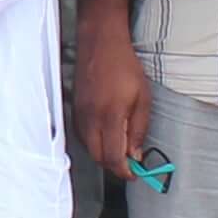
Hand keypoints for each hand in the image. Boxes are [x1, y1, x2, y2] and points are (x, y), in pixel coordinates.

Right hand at [71, 18, 152, 179]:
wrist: (100, 44)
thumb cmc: (123, 66)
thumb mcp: (143, 98)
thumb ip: (138, 129)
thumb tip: (136, 154)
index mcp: (110, 116)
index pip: (114, 157)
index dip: (125, 171)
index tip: (135, 173)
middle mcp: (91, 119)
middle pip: (99, 157)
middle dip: (115, 166)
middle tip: (130, 164)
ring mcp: (80, 115)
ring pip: (89, 149)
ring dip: (104, 155)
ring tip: (121, 149)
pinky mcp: (75, 111)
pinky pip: (82, 137)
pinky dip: (94, 143)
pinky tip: (106, 136)